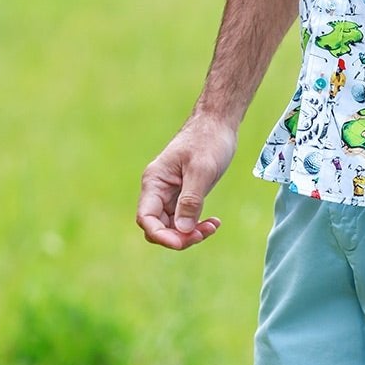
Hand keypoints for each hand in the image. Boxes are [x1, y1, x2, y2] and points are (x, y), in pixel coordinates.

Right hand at [136, 116, 236, 249]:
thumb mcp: (202, 170)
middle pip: (158, 226)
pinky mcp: (183, 195)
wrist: (217, 123)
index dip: (161, 235)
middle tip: (204, 232)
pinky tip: (214, 222)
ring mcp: (170, 193)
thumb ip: (190, 200)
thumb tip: (182, 230)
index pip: (146, 218)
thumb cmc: (208, 140)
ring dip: (190, 233)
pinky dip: (196, 224)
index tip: (183, 241)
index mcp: (154, 181)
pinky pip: (183, 219)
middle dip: (179, 237)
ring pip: (171, 226)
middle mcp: (157, 189)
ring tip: (212, 227)